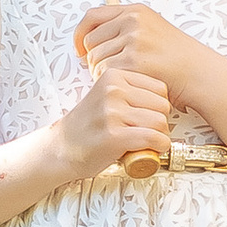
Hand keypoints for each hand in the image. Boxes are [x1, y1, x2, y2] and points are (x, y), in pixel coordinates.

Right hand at [56, 56, 172, 179]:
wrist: (61, 148)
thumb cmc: (87, 126)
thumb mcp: (106, 96)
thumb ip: (130, 91)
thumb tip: (165, 97)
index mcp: (113, 76)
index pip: (159, 88)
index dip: (159, 106)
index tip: (149, 117)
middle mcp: (113, 90)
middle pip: (162, 105)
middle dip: (161, 122)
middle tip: (149, 132)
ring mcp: (112, 112)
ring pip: (161, 122)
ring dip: (160, 136)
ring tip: (147, 142)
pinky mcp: (114, 135)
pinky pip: (153, 138)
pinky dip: (159, 147)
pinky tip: (152, 150)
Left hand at [73, 0, 205, 111]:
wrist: (199, 73)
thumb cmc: (177, 58)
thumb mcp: (152, 30)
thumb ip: (124, 28)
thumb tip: (90, 39)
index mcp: (135, 11)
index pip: (92, 16)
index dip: (81, 34)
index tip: (80, 49)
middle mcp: (133, 21)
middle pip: (91, 42)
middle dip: (93, 60)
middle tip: (108, 72)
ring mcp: (134, 40)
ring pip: (95, 60)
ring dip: (101, 74)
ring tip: (122, 79)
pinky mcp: (135, 61)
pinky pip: (105, 74)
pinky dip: (111, 83)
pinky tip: (126, 85)